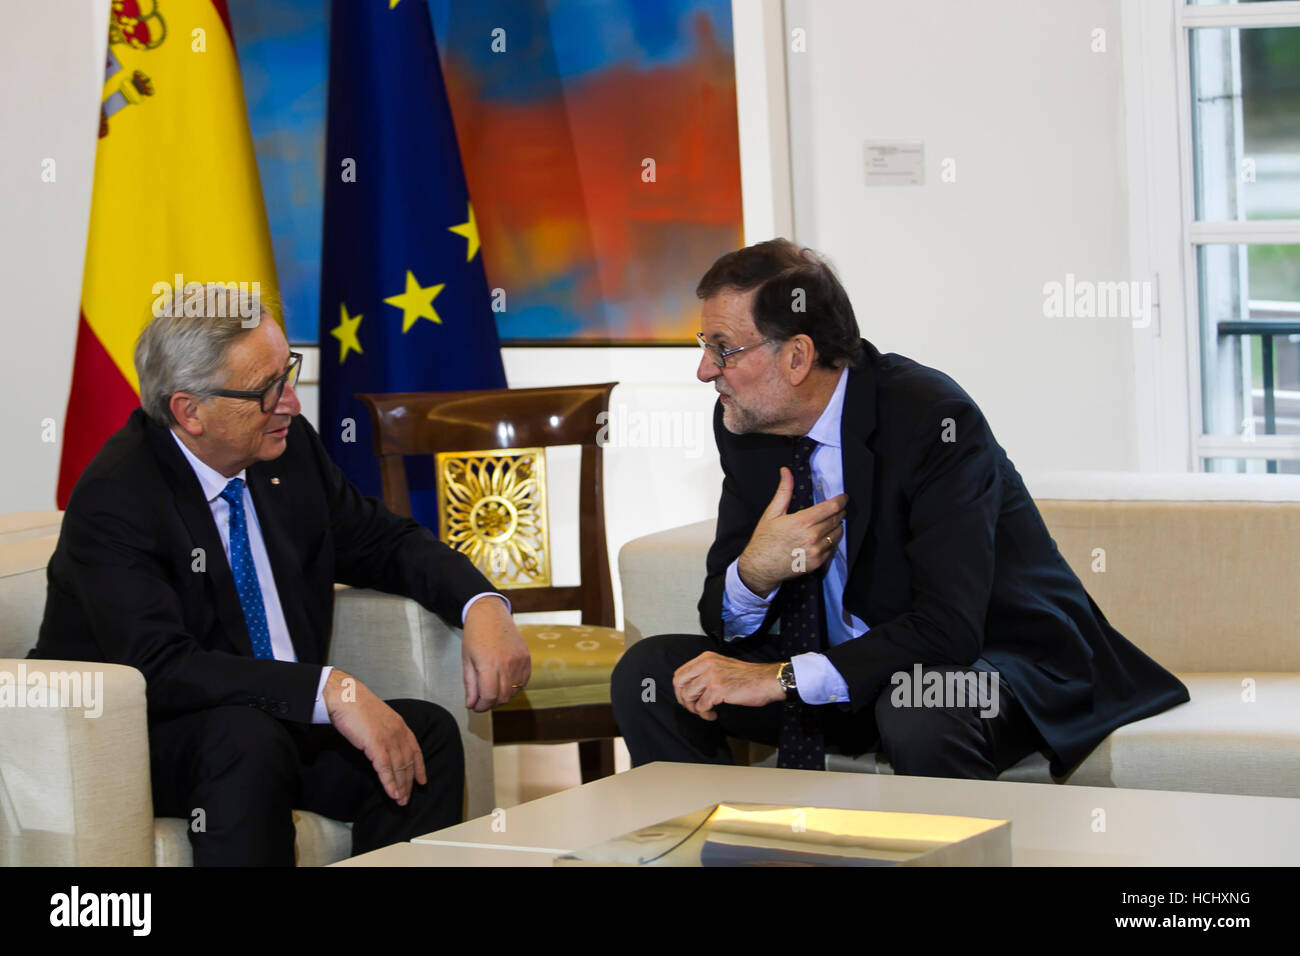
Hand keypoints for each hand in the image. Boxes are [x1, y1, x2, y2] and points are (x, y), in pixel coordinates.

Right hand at [324, 668, 426, 804]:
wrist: (344, 696)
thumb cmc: (356, 705)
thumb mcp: (377, 718)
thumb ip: (384, 731)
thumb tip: (382, 745)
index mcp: (400, 725)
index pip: (415, 750)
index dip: (419, 767)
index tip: (422, 781)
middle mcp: (398, 732)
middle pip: (408, 762)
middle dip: (409, 782)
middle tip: (407, 798)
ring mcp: (388, 738)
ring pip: (399, 768)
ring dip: (400, 787)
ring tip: (400, 801)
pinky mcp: (376, 744)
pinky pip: (386, 769)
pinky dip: (390, 783)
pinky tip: (392, 794)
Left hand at [462, 596, 530, 711]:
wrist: (490, 613)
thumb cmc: (475, 635)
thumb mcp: (467, 660)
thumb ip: (470, 684)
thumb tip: (471, 704)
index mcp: (489, 664)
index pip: (489, 696)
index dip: (482, 706)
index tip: (476, 706)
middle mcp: (507, 664)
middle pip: (503, 697)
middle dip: (491, 703)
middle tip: (482, 700)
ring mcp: (519, 661)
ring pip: (514, 691)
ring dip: (503, 696)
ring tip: (492, 689)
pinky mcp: (526, 657)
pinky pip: (524, 681)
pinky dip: (514, 686)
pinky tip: (504, 681)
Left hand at [672, 652, 786, 720]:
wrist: (766, 680)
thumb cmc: (748, 677)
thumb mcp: (722, 666)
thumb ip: (705, 672)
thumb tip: (690, 688)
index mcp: (706, 658)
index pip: (680, 673)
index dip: (680, 689)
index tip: (688, 699)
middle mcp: (706, 664)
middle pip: (679, 684)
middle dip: (683, 699)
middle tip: (693, 707)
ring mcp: (711, 676)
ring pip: (688, 696)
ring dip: (694, 709)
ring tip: (706, 711)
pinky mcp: (718, 689)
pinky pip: (701, 706)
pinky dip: (705, 714)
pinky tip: (714, 714)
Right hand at [736, 467, 847, 593]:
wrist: (759, 567)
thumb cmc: (764, 540)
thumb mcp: (772, 513)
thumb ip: (784, 491)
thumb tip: (786, 472)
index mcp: (802, 522)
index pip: (831, 508)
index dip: (841, 500)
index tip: (843, 498)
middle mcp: (812, 537)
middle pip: (837, 520)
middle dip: (839, 512)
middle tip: (837, 509)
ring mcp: (816, 551)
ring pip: (837, 534)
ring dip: (837, 526)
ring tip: (830, 523)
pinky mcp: (817, 563)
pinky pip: (832, 548)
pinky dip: (831, 541)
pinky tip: (823, 538)